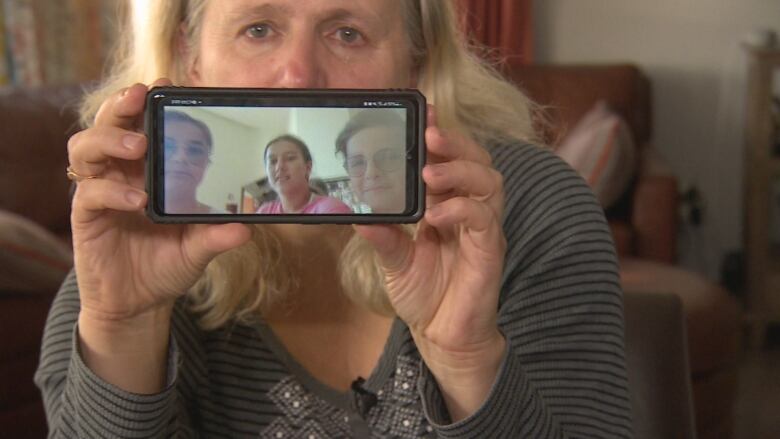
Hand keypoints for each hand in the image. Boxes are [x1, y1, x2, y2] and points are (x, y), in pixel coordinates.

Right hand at [68, 80, 249, 325]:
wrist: (138, 303)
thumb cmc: (166, 265)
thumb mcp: (198, 249)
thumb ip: (217, 235)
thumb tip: (247, 227)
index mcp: (148, 170)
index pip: (142, 125)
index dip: (150, 103)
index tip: (168, 85)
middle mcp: (121, 174)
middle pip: (108, 123)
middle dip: (121, 103)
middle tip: (141, 94)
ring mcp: (101, 192)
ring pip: (86, 147)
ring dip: (109, 138)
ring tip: (137, 144)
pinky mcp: (87, 216)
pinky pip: (90, 193)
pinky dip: (112, 191)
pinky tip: (136, 199)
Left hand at [355, 107, 506, 419]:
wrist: (441, 335)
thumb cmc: (424, 293)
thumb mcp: (394, 260)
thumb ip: (382, 235)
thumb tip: (358, 214)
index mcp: (447, 204)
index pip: (452, 159)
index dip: (442, 133)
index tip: (424, 112)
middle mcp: (469, 210)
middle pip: (478, 160)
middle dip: (456, 143)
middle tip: (430, 135)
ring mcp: (482, 229)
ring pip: (490, 182)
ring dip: (460, 171)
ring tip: (431, 173)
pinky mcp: (489, 250)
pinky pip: (484, 218)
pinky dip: (461, 209)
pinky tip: (437, 214)